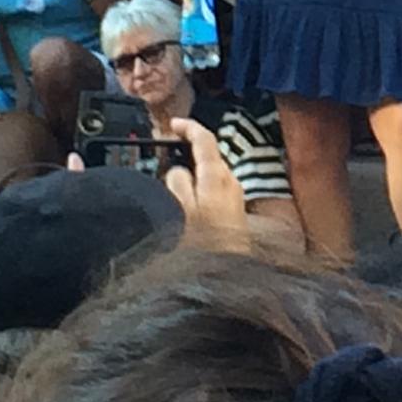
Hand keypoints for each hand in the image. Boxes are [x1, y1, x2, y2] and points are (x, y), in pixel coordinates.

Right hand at [162, 115, 248, 251]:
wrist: (230, 277)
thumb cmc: (206, 247)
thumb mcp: (180, 211)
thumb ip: (177, 183)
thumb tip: (177, 170)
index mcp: (217, 177)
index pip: (205, 139)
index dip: (188, 127)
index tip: (173, 124)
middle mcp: (231, 183)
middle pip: (208, 156)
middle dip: (188, 154)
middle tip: (166, 157)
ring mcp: (235, 199)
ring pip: (211, 175)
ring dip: (193, 176)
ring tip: (171, 188)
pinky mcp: (235, 213)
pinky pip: (214, 192)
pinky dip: (200, 191)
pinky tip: (187, 208)